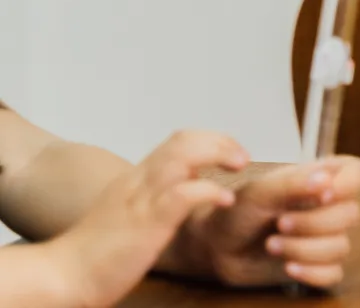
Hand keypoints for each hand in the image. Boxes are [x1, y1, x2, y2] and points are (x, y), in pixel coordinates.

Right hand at [50, 131, 247, 307]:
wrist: (62, 276)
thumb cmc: (97, 252)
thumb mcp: (130, 212)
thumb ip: (158, 194)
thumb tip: (192, 179)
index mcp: (136, 179)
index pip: (177, 140)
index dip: (211, 139)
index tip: (232, 152)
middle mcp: (139, 182)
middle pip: (183, 140)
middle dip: (220, 140)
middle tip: (242, 156)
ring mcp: (142, 200)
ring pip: (183, 156)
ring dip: (219, 153)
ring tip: (239, 165)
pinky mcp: (146, 223)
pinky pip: (182, 194)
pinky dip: (210, 191)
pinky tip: (226, 199)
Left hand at [165, 156, 359, 290]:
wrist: (216, 247)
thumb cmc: (238, 210)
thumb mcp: (260, 190)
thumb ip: (293, 182)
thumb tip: (326, 180)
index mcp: (321, 179)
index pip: (356, 173)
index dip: (347, 185)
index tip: (322, 194)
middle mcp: (328, 207)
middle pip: (351, 214)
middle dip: (313, 223)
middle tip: (280, 223)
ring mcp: (325, 238)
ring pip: (342, 247)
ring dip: (304, 249)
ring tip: (272, 245)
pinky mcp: (317, 266)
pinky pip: (333, 274)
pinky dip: (312, 273)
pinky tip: (288, 267)